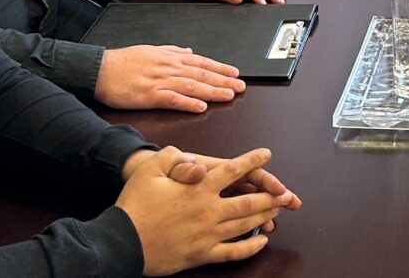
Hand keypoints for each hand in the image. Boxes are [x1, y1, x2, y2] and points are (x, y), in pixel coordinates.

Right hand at [95, 45, 244, 112]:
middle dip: (224, 80)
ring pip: (192, 86)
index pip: (202, 63)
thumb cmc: (123, 61)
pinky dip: (188, 102)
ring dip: (213, 91)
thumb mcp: (151, 50)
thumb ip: (172, 51)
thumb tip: (189, 51)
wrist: (100, 70)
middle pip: (202, 74)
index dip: (221, 68)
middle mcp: (169, 68)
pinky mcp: (149, 95)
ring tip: (229, 95)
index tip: (236, 73)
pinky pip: (172, 99)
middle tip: (241, 86)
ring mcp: (160, 81)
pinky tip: (201, 106)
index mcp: (170, 58)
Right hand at [117, 147, 298, 275]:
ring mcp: (208, 234)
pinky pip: (233, 252)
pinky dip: (250, 247)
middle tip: (287, 193)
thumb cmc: (134, 204)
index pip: (233, 171)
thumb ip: (173, 157)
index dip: (252, 161)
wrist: (121, 242)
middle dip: (271, 196)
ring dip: (265, 216)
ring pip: (245, 225)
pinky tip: (261, 242)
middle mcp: (208, 210)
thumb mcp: (150, 170)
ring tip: (278, 210)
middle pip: (249, 201)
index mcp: (199, 188)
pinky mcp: (202, 254)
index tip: (267, 154)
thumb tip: (196, 162)